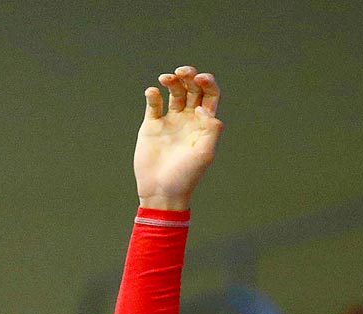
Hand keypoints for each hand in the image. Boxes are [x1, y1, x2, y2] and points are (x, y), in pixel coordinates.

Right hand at [135, 66, 221, 209]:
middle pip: (192, 88)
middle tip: (182, 73)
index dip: (207, 82)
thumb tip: (201, 108)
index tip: (200, 79)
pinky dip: (153, 94)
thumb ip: (210, 128)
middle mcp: (188, 119)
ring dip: (171, 81)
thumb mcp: (205, 153)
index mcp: (204, 124)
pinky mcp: (152, 125)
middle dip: (189, 76)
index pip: (210, 95)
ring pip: (174, 91)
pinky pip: (154, 103)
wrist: (161, 191)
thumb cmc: (186, 176)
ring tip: (165, 79)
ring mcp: (170, 121)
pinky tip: (152, 93)